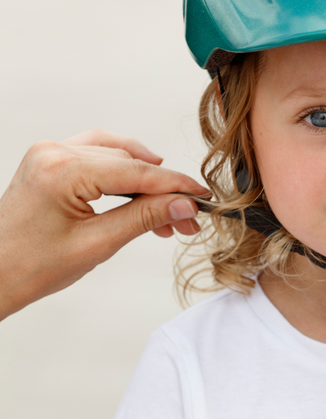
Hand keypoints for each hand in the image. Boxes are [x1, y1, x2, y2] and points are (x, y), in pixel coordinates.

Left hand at [0, 129, 210, 319]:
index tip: (202, 197)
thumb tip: (184, 205)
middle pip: (129, 163)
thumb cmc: (29, 267)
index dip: (176, 186)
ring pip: (116, 154)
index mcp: (63, 171)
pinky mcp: (49, 159)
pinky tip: (139, 184)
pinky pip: (96, 151)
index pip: (136, 173)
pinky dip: (122, 167)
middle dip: (163, 190)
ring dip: (145, 179)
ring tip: (167, 210)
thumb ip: (145, 218)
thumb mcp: (97, 245)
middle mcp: (54, 152)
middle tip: (188, 217)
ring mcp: (49, 152)